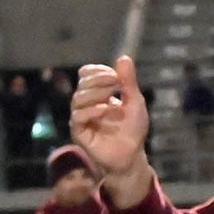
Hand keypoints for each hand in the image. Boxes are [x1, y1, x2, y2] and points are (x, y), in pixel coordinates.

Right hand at [70, 55, 154, 205]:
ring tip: (111, 97)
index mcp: (96, 94)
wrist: (131, 156)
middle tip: (115, 81)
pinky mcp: (79, 132)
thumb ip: (128, 82)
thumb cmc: (132, 129)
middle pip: (82, 84)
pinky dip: (91, 111)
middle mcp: (86, 103)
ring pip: (78, 98)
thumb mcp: (135, 102)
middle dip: (98, 80)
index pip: (86, 74)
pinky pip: (78, 117)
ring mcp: (81, 117)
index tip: (115, 75)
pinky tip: (104, 110)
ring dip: (95, 93)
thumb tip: (124, 57)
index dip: (97, 71)